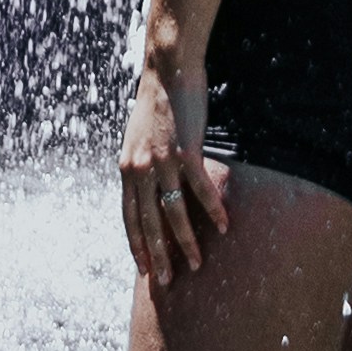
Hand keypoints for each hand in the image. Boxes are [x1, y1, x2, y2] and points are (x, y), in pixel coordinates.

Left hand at [119, 57, 227, 290]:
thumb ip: (140, 165)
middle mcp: (139, 169)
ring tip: (197, 264)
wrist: (167, 68)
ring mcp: (162, 161)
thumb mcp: (138, 138)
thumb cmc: (157, 102)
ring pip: (174, 213)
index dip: (136, 245)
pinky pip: (200, 189)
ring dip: (186, 242)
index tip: (144, 269)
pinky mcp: (186, 151)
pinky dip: (213, 209)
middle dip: (158, 255)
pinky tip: (224, 225)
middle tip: (166, 282)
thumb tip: (144, 186)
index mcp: (127, 168)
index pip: (128, 217)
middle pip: (148, 223)